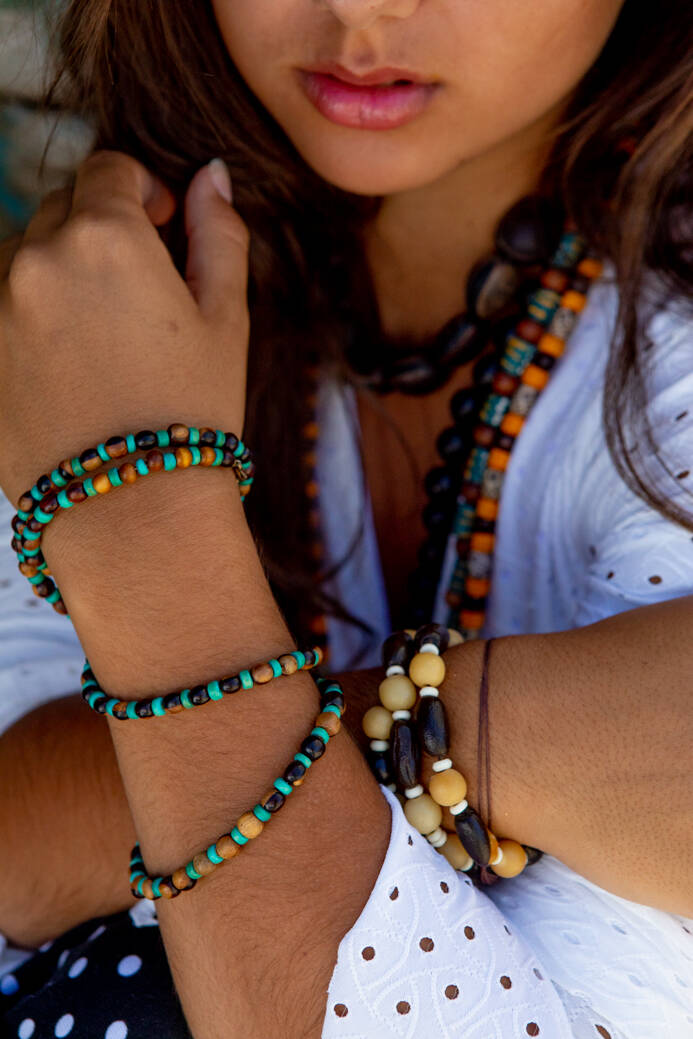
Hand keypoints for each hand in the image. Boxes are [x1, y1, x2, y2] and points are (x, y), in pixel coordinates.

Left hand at [0, 150, 250, 503]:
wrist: (132, 508)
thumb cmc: (192, 413)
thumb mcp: (226, 321)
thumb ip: (219, 235)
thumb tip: (210, 175)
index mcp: (107, 237)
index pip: (109, 169)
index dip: (143, 190)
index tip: (162, 225)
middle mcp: (38, 258)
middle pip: (63, 208)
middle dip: (100, 231)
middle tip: (138, 294)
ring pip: (24, 255)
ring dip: (58, 270)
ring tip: (99, 336)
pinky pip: (0, 304)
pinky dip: (27, 314)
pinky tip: (66, 364)